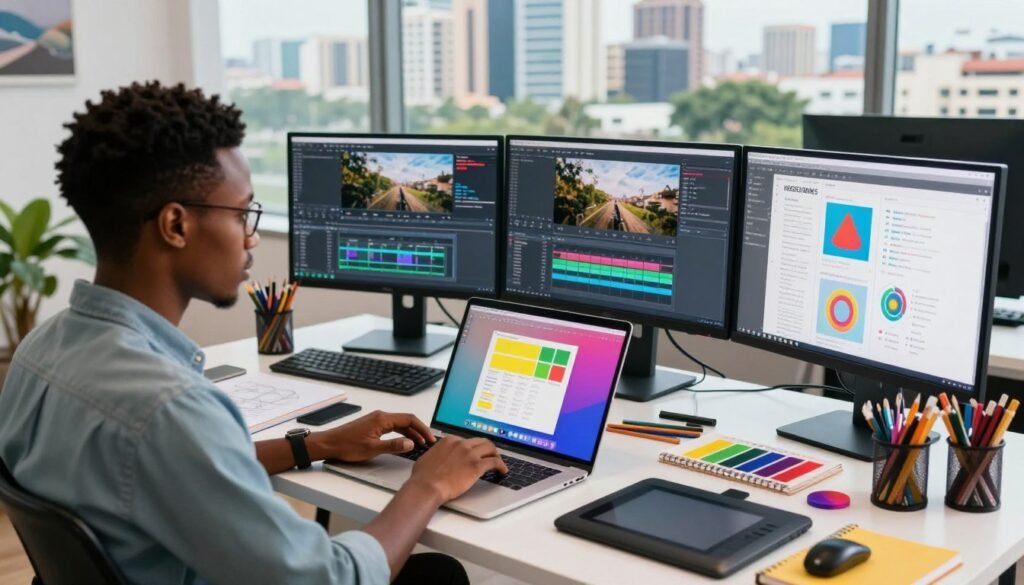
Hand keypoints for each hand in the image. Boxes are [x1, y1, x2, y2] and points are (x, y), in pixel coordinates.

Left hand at [308, 410, 434, 462]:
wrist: (329, 444)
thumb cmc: (347, 446)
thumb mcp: (372, 449)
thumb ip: (393, 446)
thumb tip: (411, 443)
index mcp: (382, 419)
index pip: (409, 419)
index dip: (422, 429)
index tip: (430, 438)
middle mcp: (380, 416)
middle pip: (406, 420)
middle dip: (419, 431)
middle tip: (429, 442)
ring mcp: (376, 420)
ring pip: (399, 424)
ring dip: (411, 433)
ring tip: (420, 444)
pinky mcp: (372, 425)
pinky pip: (392, 427)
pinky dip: (401, 433)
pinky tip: (404, 442)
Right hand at [405, 436, 508, 502]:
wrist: (427, 486)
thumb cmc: (424, 476)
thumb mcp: (427, 458)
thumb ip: (436, 454)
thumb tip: (437, 457)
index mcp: (449, 441)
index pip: (467, 440)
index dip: (473, 447)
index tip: (476, 453)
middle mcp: (461, 444)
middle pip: (481, 441)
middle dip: (487, 448)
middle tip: (491, 455)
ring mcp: (470, 454)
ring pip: (490, 448)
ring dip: (496, 455)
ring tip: (499, 462)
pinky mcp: (477, 466)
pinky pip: (495, 462)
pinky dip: (501, 466)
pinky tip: (502, 471)